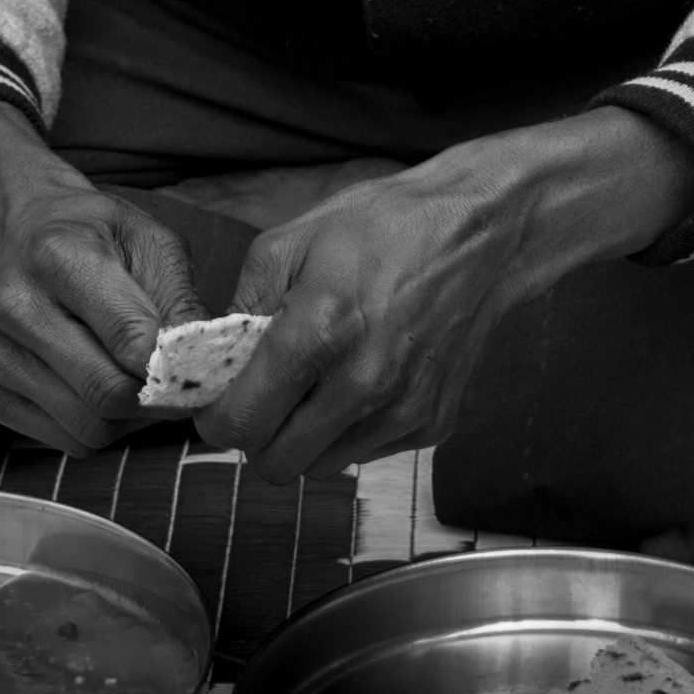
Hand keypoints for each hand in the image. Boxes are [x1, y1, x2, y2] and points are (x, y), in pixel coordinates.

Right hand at [0, 99, 199, 453]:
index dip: (175, 365)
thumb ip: (179, 296)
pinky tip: (105, 389)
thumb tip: (203, 360)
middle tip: (180, 385)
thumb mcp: (147, 237)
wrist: (15, 231)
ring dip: (131, 420)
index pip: (128, 337)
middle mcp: (15, 307)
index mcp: (58, 256)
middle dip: (156, 399)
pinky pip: (66, 442)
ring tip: (142, 384)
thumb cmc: (91, 233)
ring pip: (89, 429)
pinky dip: (100, 429)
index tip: (201, 368)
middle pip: (106, 393)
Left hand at [195, 108, 692, 482]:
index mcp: (320, 330)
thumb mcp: (293, 239)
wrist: (480, 233)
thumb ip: (242, 303)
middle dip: (256, 437)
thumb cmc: (383, 226)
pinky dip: (350, 429)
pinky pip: (366, 453)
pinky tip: (360, 379)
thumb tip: (213, 358)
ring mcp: (403, 410)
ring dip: (304, 438)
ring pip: (321, 467)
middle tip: (262, 398)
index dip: (216, 420)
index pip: (242, 423)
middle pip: (277, 465)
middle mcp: (363, 383)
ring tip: (315, 383)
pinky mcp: (432, 425)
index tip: (217, 403)